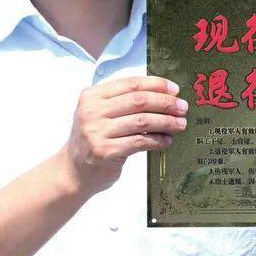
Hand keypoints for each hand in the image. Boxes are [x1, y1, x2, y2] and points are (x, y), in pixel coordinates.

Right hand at [63, 75, 188, 194]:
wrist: (72, 171)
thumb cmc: (93, 139)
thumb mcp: (100, 113)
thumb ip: (122, 101)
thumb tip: (164, 94)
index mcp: (92, 95)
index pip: (131, 84)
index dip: (156, 85)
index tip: (175, 90)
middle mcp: (92, 111)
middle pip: (139, 101)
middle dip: (165, 103)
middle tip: (183, 107)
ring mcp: (96, 132)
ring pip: (142, 121)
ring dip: (166, 122)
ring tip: (180, 124)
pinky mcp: (105, 151)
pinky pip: (140, 142)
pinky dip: (158, 140)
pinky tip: (167, 140)